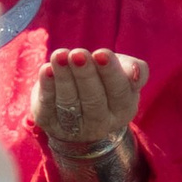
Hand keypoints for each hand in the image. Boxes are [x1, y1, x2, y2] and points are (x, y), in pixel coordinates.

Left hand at [29, 47, 149, 146]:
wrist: (79, 108)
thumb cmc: (106, 81)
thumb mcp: (124, 73)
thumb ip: (135, 69)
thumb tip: (135, 72)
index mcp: (123, 109)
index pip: (119, 91)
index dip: (110, 72)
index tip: (101, 53)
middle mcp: (100, 123)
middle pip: (93, 99)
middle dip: (85, 74)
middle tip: (78, 54)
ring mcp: (73, 127)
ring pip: (69, 102)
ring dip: (63, 77)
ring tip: (59, 56)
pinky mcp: (50, 123)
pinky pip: (47, 106)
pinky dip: (46, 87)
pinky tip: (46, 69)